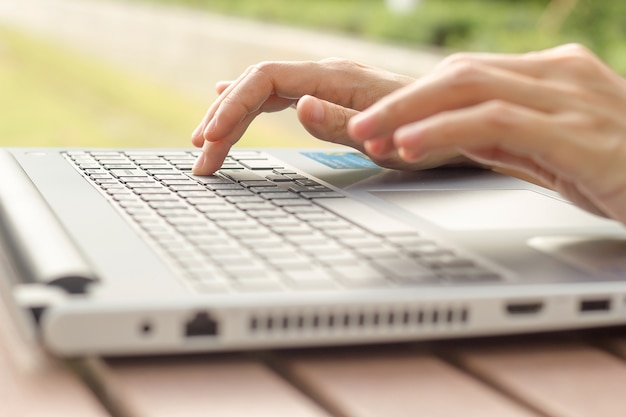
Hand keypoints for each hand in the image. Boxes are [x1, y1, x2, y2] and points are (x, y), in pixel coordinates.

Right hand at [191, 59, 467, 174]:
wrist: (456, 122)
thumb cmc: (426, 134)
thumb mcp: (387, 139)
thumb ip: (340, 122)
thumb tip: (297, 107)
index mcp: (334, 79)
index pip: (265, 80)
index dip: (233, 107)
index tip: (210, 140)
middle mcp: (325, 75)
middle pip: (256, 85)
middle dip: (223, 120)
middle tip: (201, 159)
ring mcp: (325, 84)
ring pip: (264, 91)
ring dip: (232, 116)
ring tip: (206, 142)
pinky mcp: (328, 96)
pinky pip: (278, 95)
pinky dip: (251, 107)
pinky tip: (233, 106)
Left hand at [349, 44, 625, 224]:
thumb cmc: (616, 173)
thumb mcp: (548, 149)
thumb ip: (500, 135)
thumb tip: (439, 134)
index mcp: (549, 75)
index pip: (464, 73)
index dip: (411, 97)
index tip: (371, 122)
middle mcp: (559, 75)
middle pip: (459, 71)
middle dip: (399, 99)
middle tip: (355, 123)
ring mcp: (572, 98)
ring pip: (470, 86)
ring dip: (409, 112)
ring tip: (367, 133)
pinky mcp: (579, 132)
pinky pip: (497, 121)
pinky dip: (445, 130)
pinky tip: (410, 145)